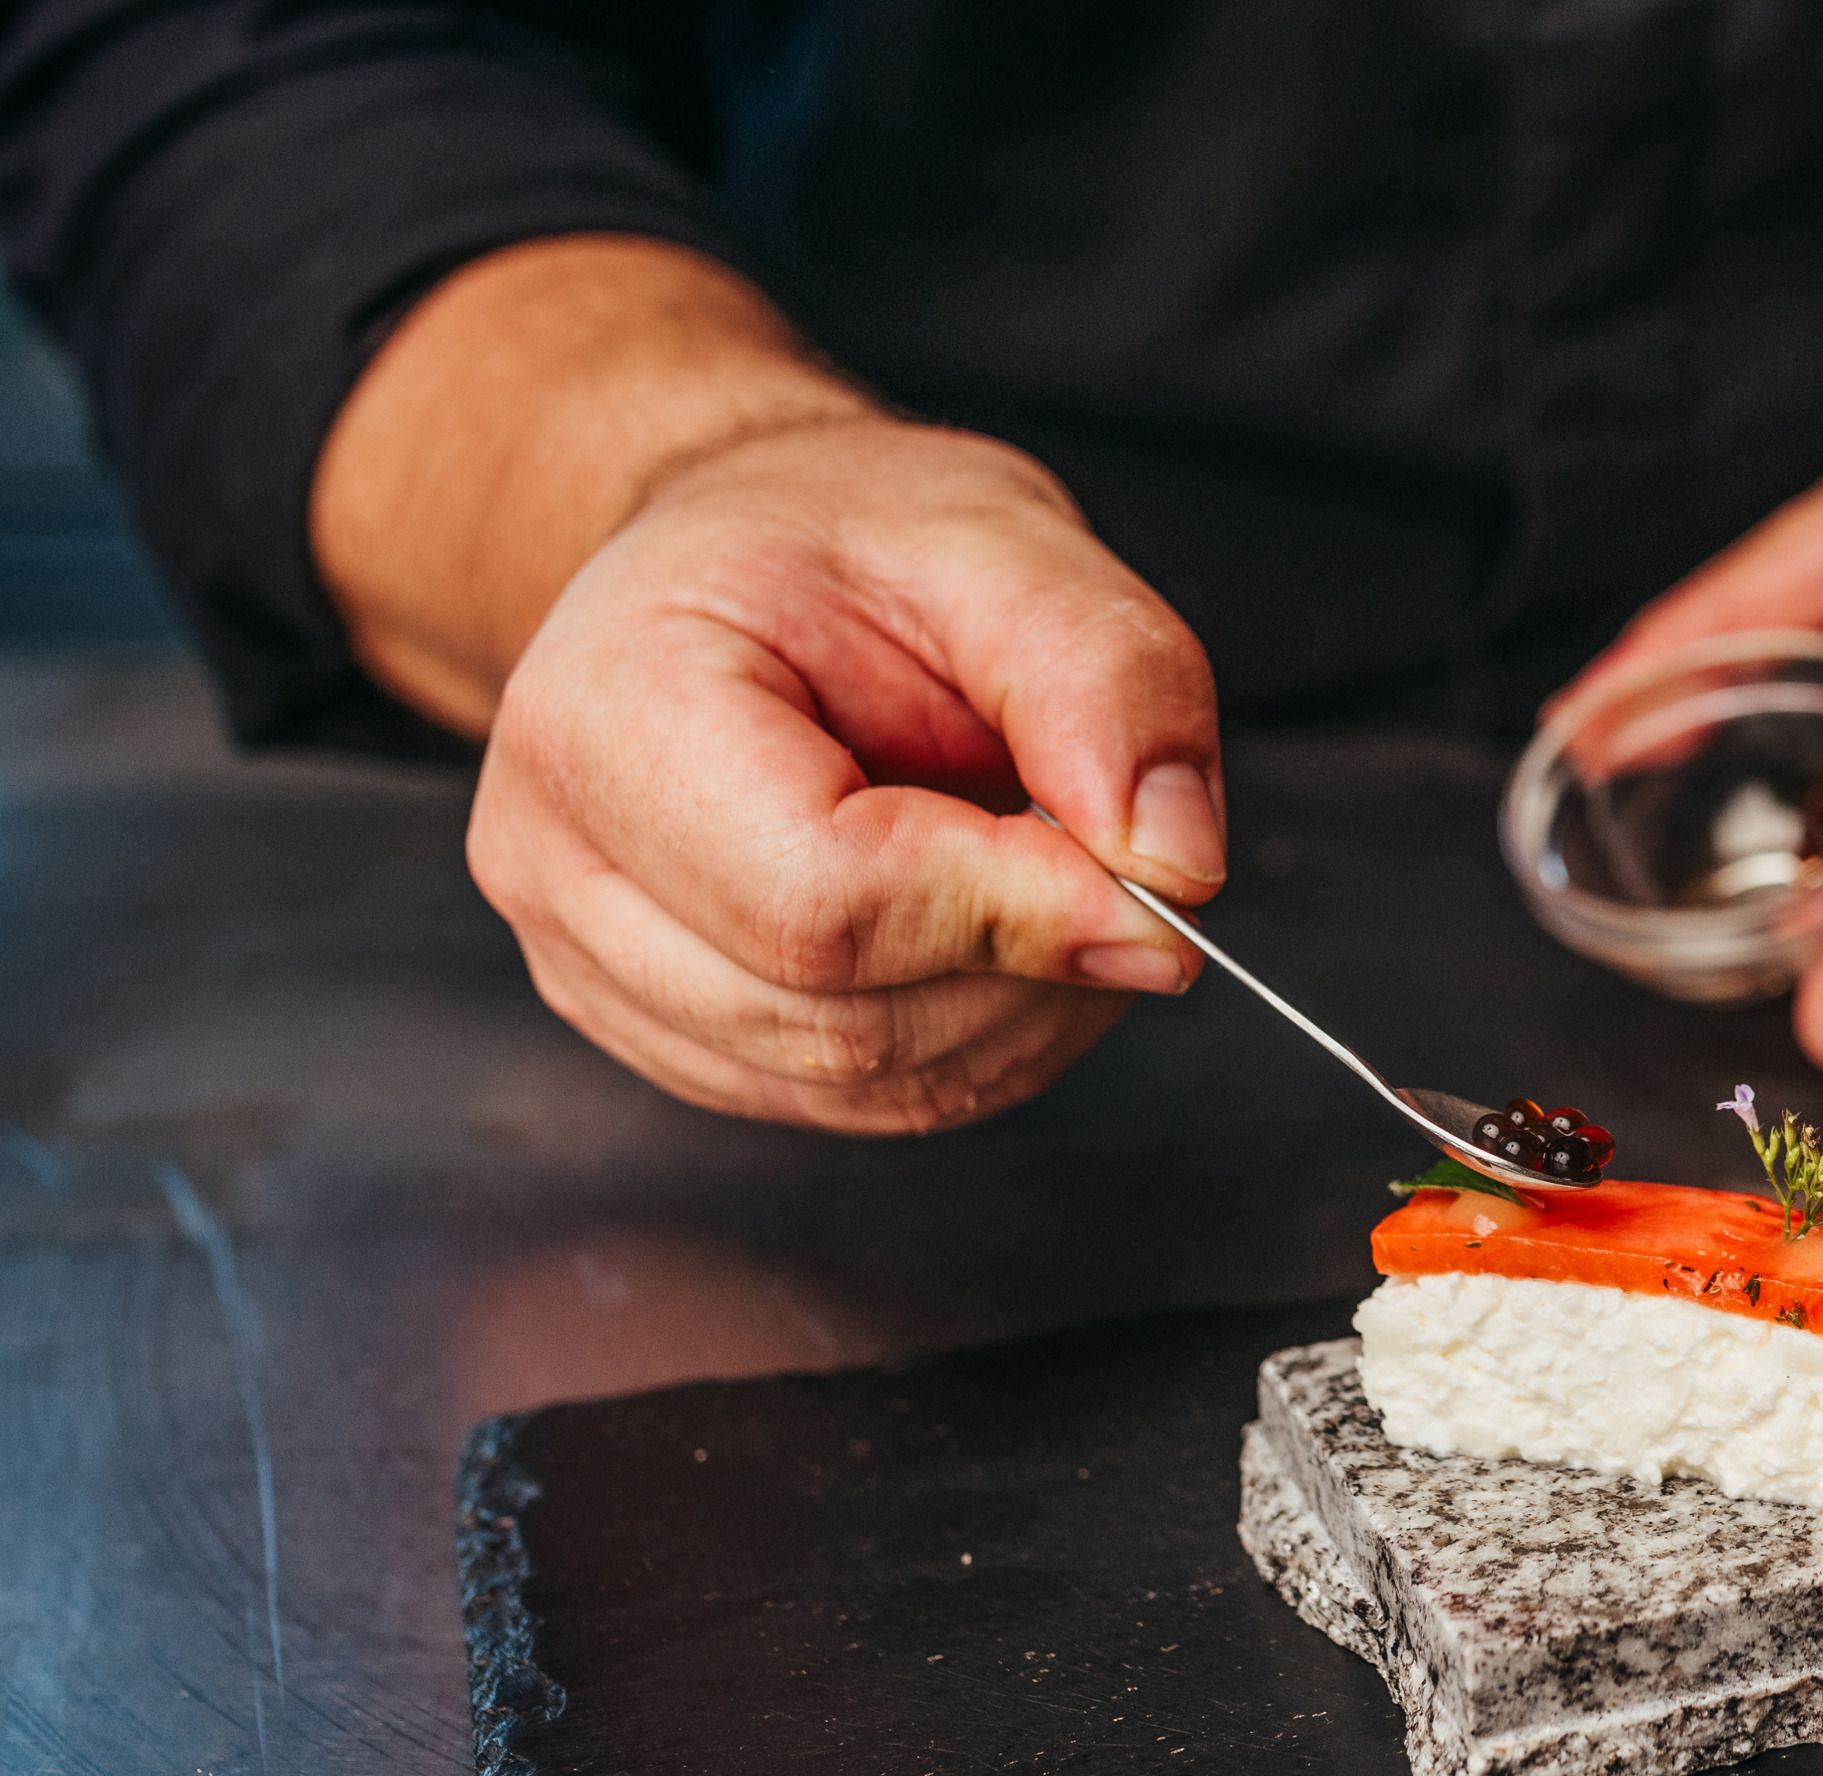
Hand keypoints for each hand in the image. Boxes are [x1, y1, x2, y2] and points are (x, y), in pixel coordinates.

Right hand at [466, 416, 1226, 1131]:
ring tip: (1058, 874)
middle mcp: (559, 866)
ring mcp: (599, 971)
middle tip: (1120, 859)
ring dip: (1019, 1013)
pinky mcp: (668, 1037)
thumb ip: (1107, 681)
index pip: (822, 901)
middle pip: (842, 1018)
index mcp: (608, 714)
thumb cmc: (839, 539)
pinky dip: (976, 1041)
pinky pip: (856, 1105)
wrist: (735, 570)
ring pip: (861, 1086)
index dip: (1015, 912)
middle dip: (1032, 966)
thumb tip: (1177, 867)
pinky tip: (1003, 934)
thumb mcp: (999, 536)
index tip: (1152, 879)